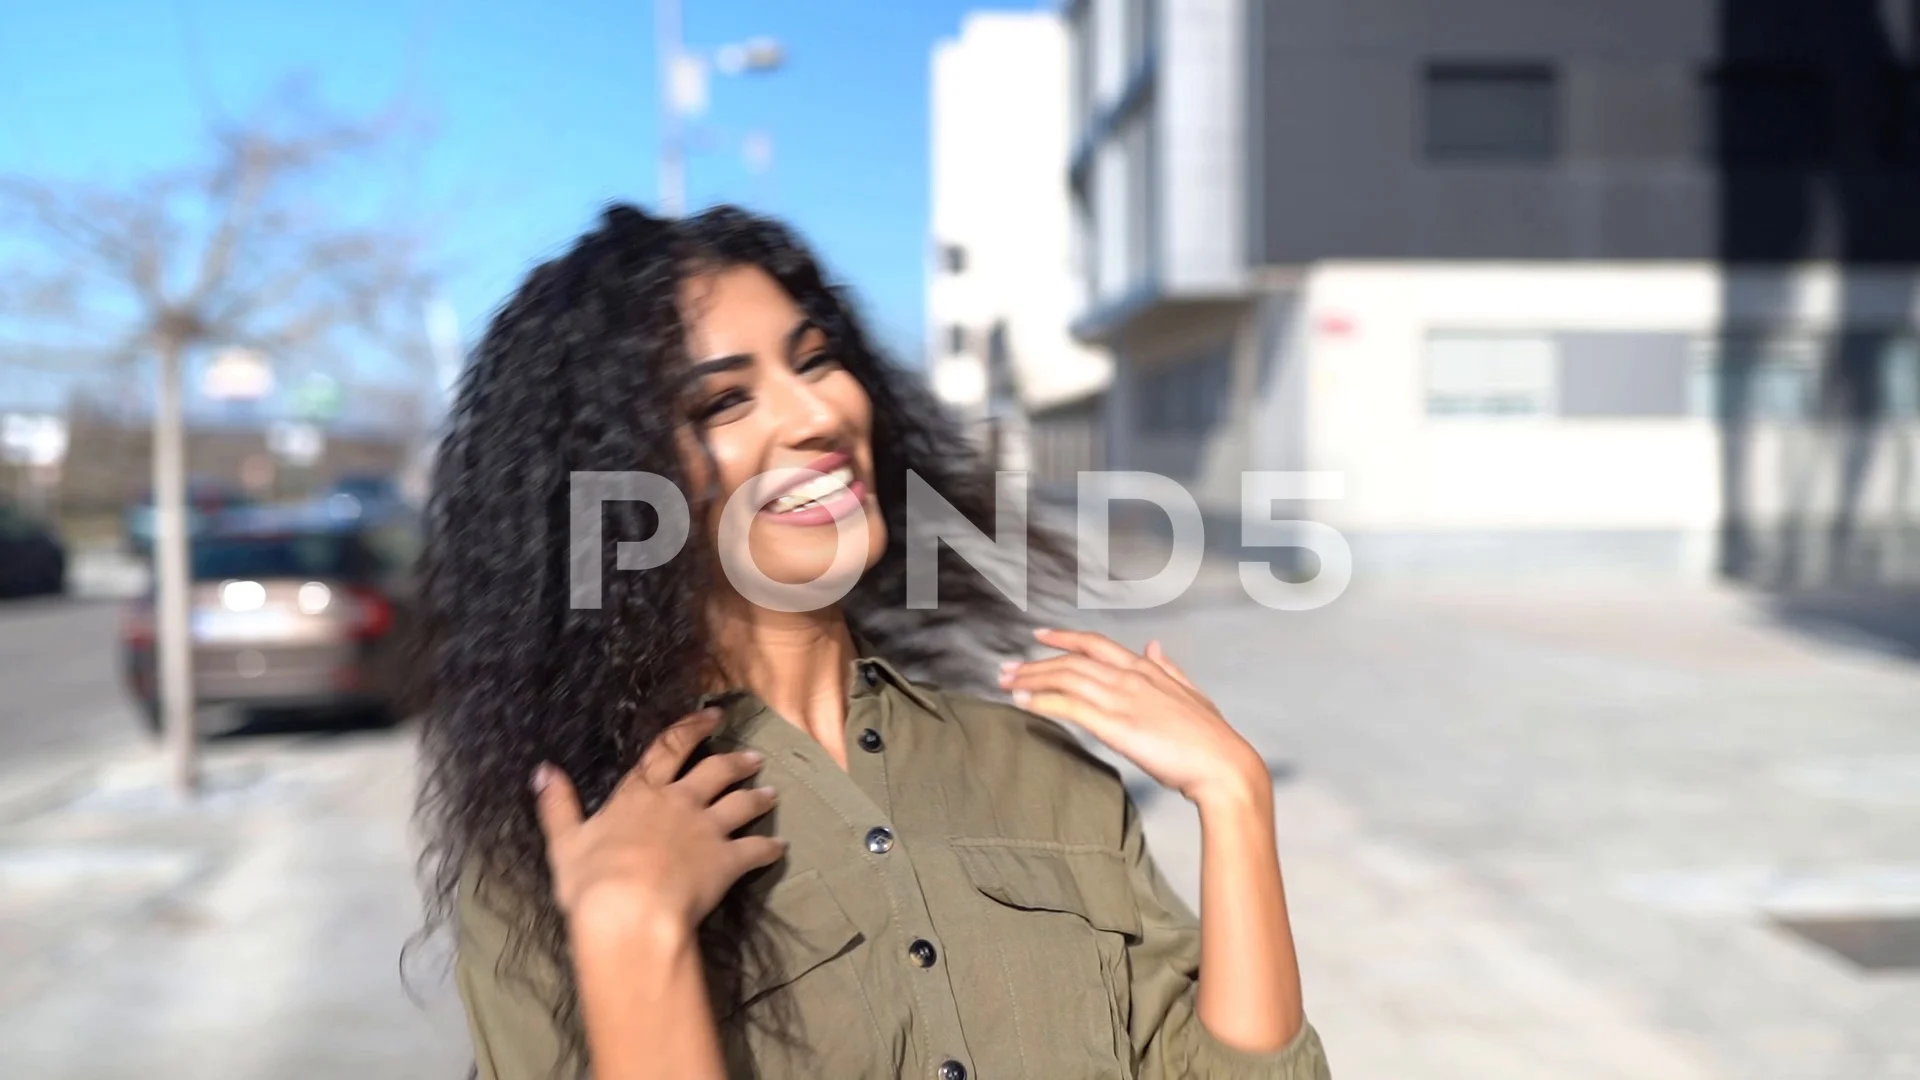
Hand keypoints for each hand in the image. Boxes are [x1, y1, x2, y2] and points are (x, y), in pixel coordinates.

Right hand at [533, 708, 786, 944]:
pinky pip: (755, 849)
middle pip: (714, 771)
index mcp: (639, 794)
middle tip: (754, 756)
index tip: (713, 714)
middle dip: (736, 761)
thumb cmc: (592, 880)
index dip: (692, 728)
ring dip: (758, 797)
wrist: (630, 913)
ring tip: (773, 794)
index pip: (668, 749)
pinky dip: (769, 848)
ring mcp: (707, 829)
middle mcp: (679, 802)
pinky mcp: (727, 860)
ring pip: (740, 804)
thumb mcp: (565, 841)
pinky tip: (780, 847)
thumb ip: (557, 805)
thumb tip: (543, 770)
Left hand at [999, 629, 1267, 807]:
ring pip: (1065, 679)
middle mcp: (1131, 677)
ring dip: (1031, 680)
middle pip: (1071, 661)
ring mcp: (1122, 699)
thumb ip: (1168, 668)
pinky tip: (1023, 704)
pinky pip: (1069, 707)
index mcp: (1147, 669)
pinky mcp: (1115, 725)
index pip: (1096, 643)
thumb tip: (1153, 645)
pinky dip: (1042, 702)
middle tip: (1006, 670)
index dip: (1064, 637)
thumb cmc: (1211, 738)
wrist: (1224, 766)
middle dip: (1034, 663)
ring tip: (1006, 685)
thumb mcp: (1191, 693)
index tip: (1038, 635)